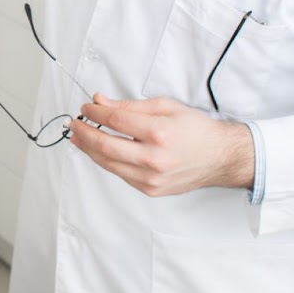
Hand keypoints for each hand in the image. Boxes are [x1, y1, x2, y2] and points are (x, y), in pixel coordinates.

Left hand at [66, 95, 255, 197]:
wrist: (219, 157)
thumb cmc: (195, 129)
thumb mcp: (165, 107)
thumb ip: (130, 106)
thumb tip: (100, 102)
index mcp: (159, 132)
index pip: (115, 121)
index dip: (95, 113)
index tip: (87, 108)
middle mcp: (154, 158)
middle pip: (106, 146)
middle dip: (84, 134)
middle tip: (74, 125)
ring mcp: (151, 178)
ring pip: (109, 164)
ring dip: (90, 150)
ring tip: (79, 138)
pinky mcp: (151, 190)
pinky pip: (121, 175)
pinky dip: (107, 162)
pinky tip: (100, 152)